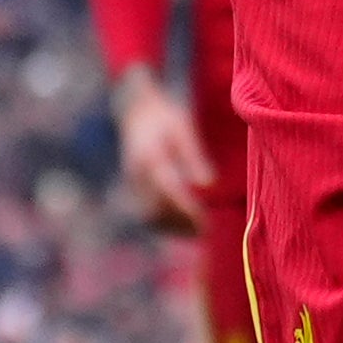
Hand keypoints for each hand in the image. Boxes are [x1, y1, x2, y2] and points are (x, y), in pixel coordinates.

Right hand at [110, 67, 213, 235]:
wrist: (137, 109)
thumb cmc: (166, 117)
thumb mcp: (184, 130)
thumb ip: (195, 157)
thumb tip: (209, 185)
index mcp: (152, 158)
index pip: (170, 192)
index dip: (187, 210)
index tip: (205, 223)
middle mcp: (138, 173)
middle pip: (158, 209)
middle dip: (180, 223)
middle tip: (204, 231)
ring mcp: (133, 181)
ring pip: (149, 214)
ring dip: (171, 227)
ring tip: (196, 233)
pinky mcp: (134, 186)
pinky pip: (145, 211)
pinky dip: (163, 222)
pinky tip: (181, 225)